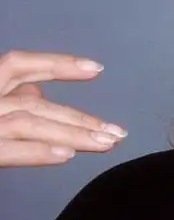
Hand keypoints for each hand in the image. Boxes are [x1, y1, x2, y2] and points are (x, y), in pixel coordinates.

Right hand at [0, 50, 126, 166]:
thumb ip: (9, 98)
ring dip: (71, 133)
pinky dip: (37, 151)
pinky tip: (67, 154)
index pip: (17, 66)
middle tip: (116, 131)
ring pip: (29, 123)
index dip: (56, 65)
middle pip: (34, 104)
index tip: (96, 69)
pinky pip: (6, 149)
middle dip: (78, 118)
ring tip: (105, 143)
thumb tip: (36, 90)